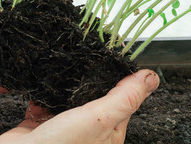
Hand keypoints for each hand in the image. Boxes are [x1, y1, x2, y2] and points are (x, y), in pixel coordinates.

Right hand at [0, 69, 158, 143]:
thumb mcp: (99, 118)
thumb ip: (124, 98)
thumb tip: (150, 79)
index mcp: (107, 132)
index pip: (122, 100)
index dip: (122, 79)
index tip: (118, 57)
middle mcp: (86, 130)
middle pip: (93, 96)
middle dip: (89, 80)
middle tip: (90, 58)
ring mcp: (62, 126)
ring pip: (68, 98)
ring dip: (65, 85)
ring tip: (68, 68)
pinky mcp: (40, 123)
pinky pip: (43, 102)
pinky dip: (42, 93)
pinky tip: (43, 84)